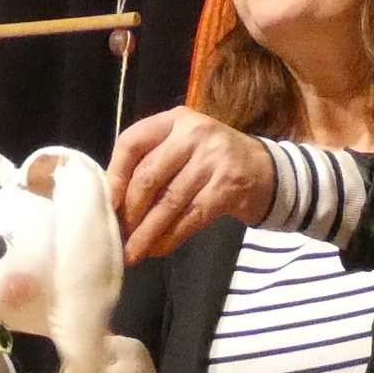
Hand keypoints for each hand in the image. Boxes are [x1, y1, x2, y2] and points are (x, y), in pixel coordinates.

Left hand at [112, 107, 275, 264]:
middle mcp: (193, 133)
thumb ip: (152, 162)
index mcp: (174, 120)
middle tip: (119, 236)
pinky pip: (190, 217)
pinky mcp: (227, 187)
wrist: (266, 171)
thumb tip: (113, 202)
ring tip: (132, 252)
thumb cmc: (211, 161)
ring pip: (168, 202)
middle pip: (148, 176)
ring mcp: (213, 159)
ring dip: (147, 232)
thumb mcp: (183, 147)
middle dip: (130, 212)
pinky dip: (171, 237)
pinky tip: (158, 249)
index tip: (107, 203)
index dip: (115, 174)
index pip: (132, 141)